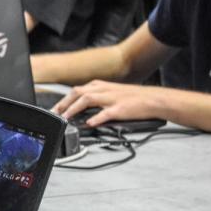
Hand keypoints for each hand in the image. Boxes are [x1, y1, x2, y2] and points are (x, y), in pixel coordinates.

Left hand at [52, 80, 168, 127]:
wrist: (155, 99)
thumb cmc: (134, 99)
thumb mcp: (112, 94)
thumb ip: (96, 100)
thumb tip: (80, 111)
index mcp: (101, 86)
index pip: (77, 91)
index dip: (63, 100)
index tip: (55, 109)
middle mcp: (104, 90)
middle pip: (78, 92)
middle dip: (64, 103)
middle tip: (55, 114)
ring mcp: (112, 98)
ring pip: (88, 99)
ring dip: (74, 108)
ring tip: (66, 118)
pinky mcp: (121, 108)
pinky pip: (106, 112)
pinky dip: (96, 118)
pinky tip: (89, 123)